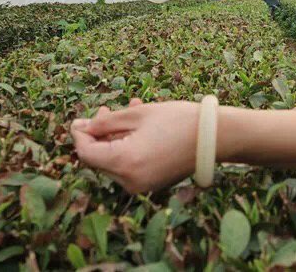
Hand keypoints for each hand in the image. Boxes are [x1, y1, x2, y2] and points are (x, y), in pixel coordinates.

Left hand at [70, 98, 198, 193]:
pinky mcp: (151, 185)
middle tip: (106, 110)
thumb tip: (80, 127)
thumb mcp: (137, 114)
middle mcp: (130, 181)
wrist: (214, 137)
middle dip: (99, 134)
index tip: (82, 117)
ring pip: (114, 161)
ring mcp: (141, 186)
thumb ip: (105, 121)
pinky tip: (139, 128)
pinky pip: (130, 166)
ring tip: (129, 111)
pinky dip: (128, 148)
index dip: (80, 134)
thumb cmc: (178, 120)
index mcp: (124, 162)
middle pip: (99, 159)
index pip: (86, 152)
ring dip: (115, 138)